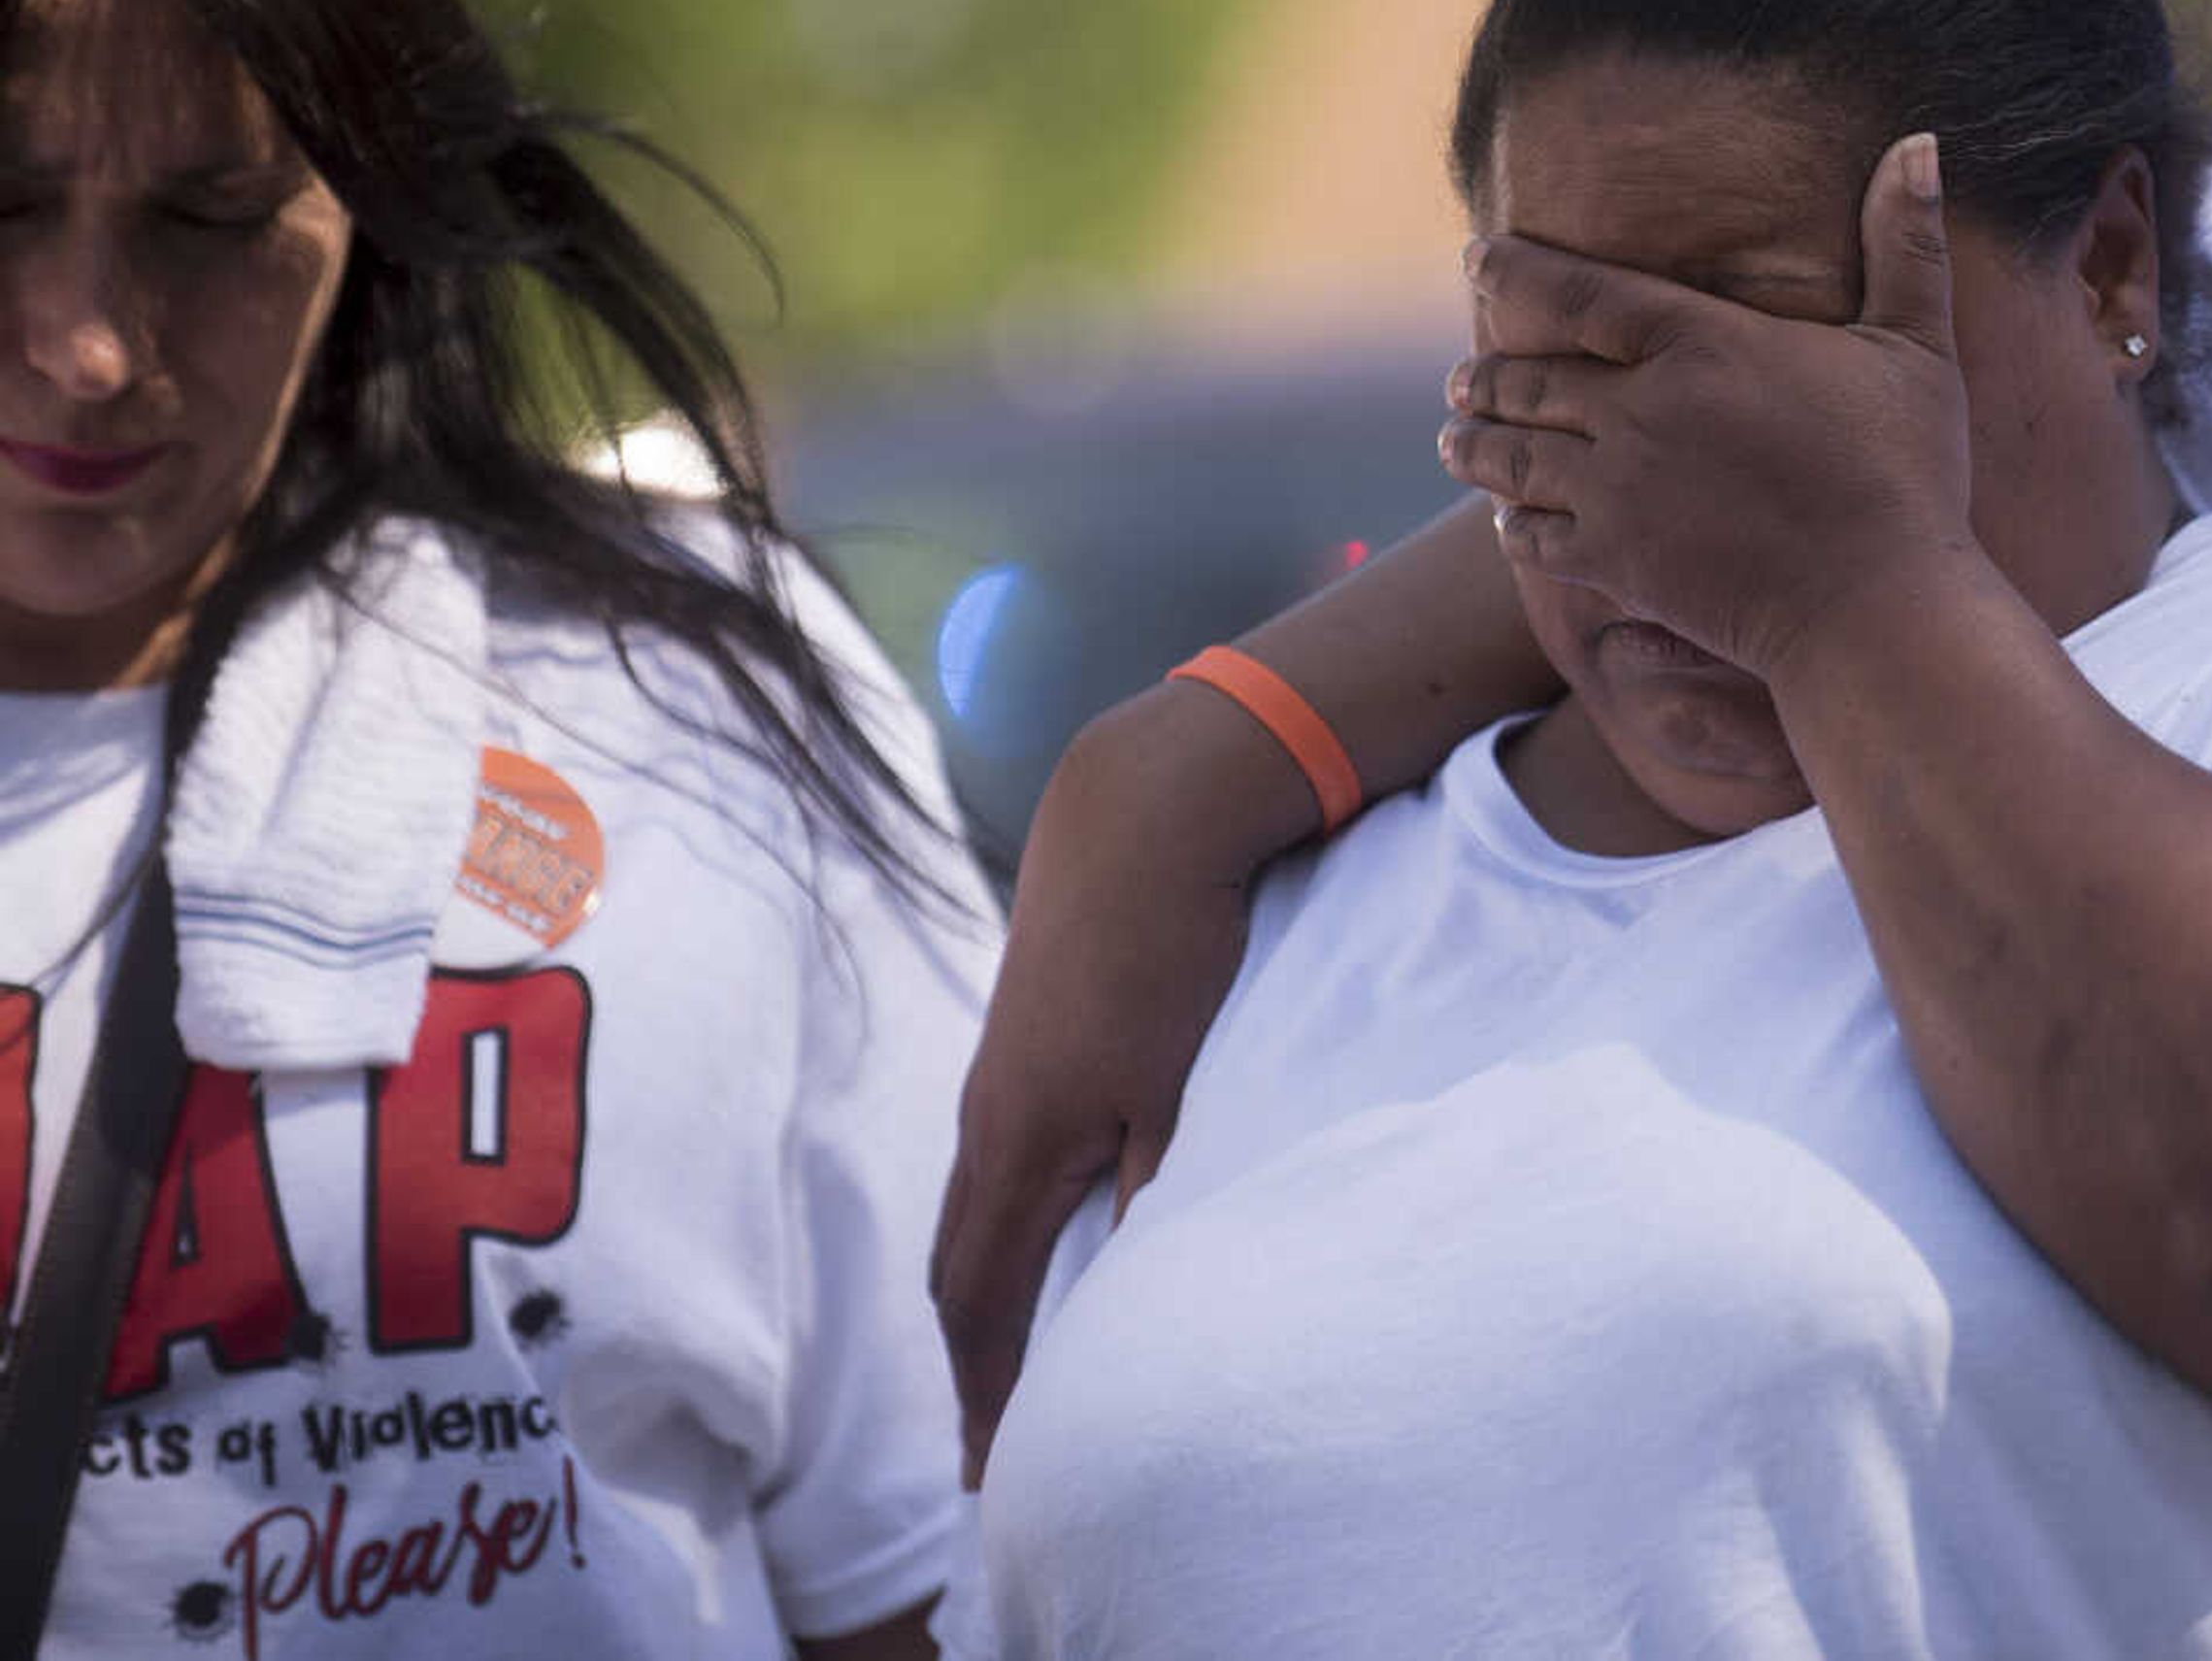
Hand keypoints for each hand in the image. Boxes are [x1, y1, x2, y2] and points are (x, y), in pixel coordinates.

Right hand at [930, 682, 1291, 1485]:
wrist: (1141, 811)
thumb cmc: (1173, 946)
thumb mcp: (1181, 1083)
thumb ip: (1161, 1188)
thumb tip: (1145, 1287)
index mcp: (1020, 1141)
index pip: (982, 1301)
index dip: (986, 1391)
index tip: (989, 1471)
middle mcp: (988, 1115)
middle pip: (959, 1266)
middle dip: (973, 1357)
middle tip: (992, 1435)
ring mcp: (997, 1070)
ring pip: (974, 1207)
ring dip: (985, 1285)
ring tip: (1010, 1348)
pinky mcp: (1022, 1033)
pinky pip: (994, 1157)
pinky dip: (1004, 1218)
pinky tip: (1044, 1225)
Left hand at [1438, 133, 1976, 679]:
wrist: (1877, 608)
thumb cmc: (1908, 473)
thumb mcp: (1915, 346)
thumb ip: (1905, 243)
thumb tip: (1922, 140)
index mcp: (1699, 339)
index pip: (1575, 289)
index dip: (1514, 270)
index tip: (1476, 256)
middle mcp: (1640, 408)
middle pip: (1525, 378)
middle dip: (1482, 375)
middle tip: (1459, 376)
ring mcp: (1618, 490)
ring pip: (1512, 457)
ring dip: (1474, 445)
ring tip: (1453, 439)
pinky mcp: (1616, 564)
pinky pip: (1533, 538)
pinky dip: (1511, 524)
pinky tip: (1508, 521)